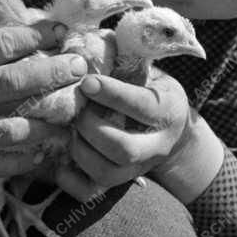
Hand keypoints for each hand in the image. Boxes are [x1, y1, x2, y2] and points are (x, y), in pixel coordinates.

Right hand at [0, 22, 86, 184]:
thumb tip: (20, 42)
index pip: (2, 43)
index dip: (38, 35)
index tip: (63, 31)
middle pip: (14, 82)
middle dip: (54, 72)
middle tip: (80, 67)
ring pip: (10, 128)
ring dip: (46, 122)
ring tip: (70, 116)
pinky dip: (21, 160)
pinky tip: (43, 152)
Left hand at [56, 69, 192, 199]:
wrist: (175, 133)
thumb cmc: (154, 92)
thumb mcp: (151, 73)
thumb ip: (127, 63)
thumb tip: (88, 43)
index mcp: (168, 111)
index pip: (141, 105)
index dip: (112, 94)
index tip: (87, 82)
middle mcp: (157, 145)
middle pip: (123, 148)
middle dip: (91, 128)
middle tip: (76, 110)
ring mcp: (138, 168)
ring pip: (106, 172)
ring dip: (80, 150)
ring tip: (70, 129)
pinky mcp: (119, 183)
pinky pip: (91, 193)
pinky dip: (70, 179)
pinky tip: (61, 159)